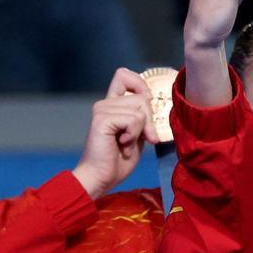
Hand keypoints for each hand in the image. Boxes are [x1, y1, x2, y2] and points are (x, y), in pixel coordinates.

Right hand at [72, 69, 159, 198]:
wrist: (102, 177)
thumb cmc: (119, 159)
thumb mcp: (137, 134)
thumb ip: (142, 116)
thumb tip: (151, 99)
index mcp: (112, 104)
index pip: (124, 75)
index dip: (140, 84)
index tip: (146, 104)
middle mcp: (104, 103)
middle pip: (143, 98)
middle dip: (149, 122)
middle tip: (141, 139)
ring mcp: (101, 110)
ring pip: (140, 110)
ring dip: (140, 132)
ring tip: (126, 144)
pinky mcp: (101, 119)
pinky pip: (133, 120)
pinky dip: (134, 136)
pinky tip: (122, 146)